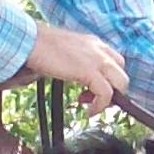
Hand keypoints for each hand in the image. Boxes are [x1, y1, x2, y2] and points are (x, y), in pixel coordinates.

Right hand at [12, 25, 128, 113]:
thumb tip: (76, 75)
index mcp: (94, 43)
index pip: (116, 63)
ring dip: (109, 100)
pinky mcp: (90, 71)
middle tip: (95, 101)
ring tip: (92, 107)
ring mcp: (97, 59)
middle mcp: (100, 49)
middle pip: (122, 74)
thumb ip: (78, 61)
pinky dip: (99, 106)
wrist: (30, 41)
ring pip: (121, 83)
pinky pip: (106, 93)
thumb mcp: (67, 52)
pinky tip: (88, 111)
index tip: (94, 91)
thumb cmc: (41, 47)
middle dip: (113, 92)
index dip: (109, 80)